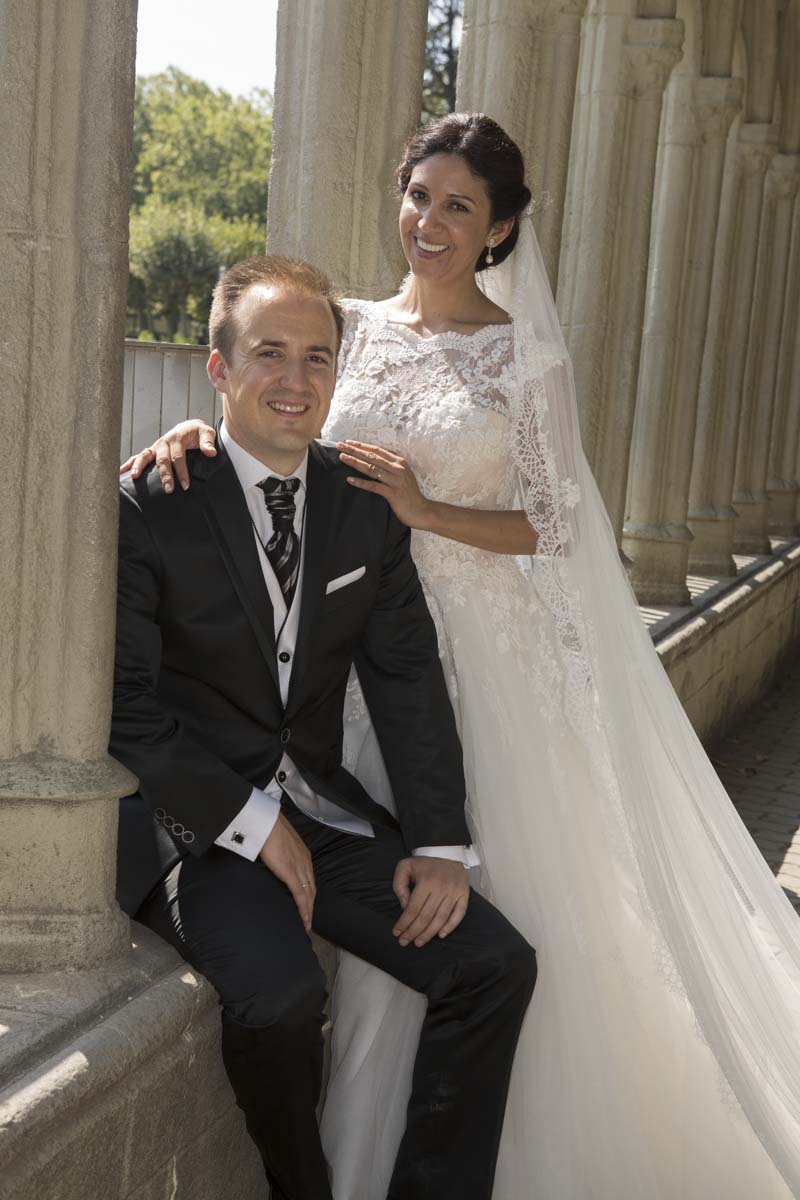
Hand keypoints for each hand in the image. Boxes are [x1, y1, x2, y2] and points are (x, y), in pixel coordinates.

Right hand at [120, 420, 217, 492]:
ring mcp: (156, 446)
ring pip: (146, 456)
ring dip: (140, 466)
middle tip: (168, 489)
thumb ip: (208, 442)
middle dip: (165, 475)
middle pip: (162, 460)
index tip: (186, 485)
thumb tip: (211, 452)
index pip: (178, 457)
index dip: (182, 471)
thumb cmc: (198, 433)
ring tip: (135, 477)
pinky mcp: (151, 451)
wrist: (189, 428)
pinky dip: (130, 463)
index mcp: (177, 438)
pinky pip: (138, 456)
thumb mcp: (206, 433)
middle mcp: (164, 442)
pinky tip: (121, 472)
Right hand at [258, 814, 315, 932]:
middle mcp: (305, 862)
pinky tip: (304, 920)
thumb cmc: (268, 827)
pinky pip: (300, 895)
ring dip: (309, 910)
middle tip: (308, 919)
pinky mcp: (291, 874)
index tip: (307, 903)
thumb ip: (281, 850)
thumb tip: (275, 855)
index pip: (309, 877)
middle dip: (311, 904)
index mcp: (302, 853)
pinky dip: (304, 909)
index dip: (309, 892)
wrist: (266, 822)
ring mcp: (299, 868)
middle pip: (312, 888)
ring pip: (309, 894)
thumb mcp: (279, 840)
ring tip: (307, 924)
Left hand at [338, 440, 431, 529]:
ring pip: (371, 469)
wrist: (422, 511)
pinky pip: (374, 486)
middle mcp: (398, 469)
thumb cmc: (410, 494)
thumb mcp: (402, 475)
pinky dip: (361, 483)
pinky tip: (350, 480)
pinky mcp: (393, 494)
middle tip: (340, 446)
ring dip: (355, 462)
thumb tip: (373, 460)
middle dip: (354, 450)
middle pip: (372, 457)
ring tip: (342, 458)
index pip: (378, 450)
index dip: (362, 445)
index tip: (348, 442)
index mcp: (399, 462)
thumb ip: (390, 467)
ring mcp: (396, 481)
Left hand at [392, 857, 468, 946]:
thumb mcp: (405, 867)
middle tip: (405, 942)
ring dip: (429, 933)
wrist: (446, 851)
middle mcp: (441, 888)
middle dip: (413, 932)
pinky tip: (440, 935)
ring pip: (441, 919)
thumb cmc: (424, 862)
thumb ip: (399, 885)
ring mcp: (454, 892)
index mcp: (426, 882)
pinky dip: (450, 926)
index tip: (397, 932)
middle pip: (426, 917)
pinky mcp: (464, 895)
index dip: (404, 923)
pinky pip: (459, 914)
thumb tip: (404, 906)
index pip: (413, 908)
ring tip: (419, 942)